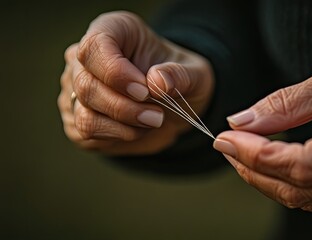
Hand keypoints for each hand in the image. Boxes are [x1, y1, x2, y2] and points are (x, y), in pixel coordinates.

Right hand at [57, 11, 213, 154]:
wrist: (173, 106)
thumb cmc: (179, 80)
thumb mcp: (194, 73)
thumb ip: (180, 75)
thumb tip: (157, 82)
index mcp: (112, 31)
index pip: (94, 47)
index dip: (116, 73)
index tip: (145, 91)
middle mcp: (85, 59)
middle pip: (86, 85)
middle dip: (125, 108)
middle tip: (157, 117)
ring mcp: (76, 89)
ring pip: (84, 115)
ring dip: (123, 126)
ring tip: (152, 121)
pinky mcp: (77, 118)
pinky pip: (86, 133)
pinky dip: (117, 136)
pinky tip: (137, 129)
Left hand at [213, 47, 311, 211]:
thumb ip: (292, 102)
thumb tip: (244, 121)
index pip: (299, 165)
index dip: (254, 155)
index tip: (225, 137)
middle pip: (298, 190)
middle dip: (253, 169)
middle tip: (226, 145)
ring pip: (308, 200)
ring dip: (267, 179)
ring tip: (242, 154)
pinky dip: (291, 183)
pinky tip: (275, 165)